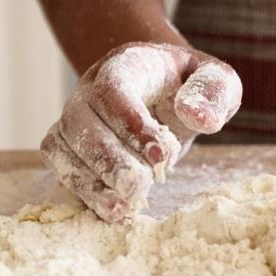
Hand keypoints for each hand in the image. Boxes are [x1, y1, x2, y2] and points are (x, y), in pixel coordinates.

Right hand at [40, 42, 241, 221]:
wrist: (165, 89)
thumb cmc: (189, 85)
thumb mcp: (215, 79)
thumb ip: (213, 92)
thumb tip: (201, 118)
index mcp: (127, 64)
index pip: (113, 89)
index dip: (130, 124)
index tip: (161, 156)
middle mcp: (90, 87)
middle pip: (79, 120)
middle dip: (108, 159)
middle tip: (138, 187)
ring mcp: (75, 116)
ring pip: (61, 146)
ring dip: (89, 182)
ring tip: (123, 208)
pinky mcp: (68, 145)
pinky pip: (61, 167)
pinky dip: (83, 192)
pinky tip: (113, 211)